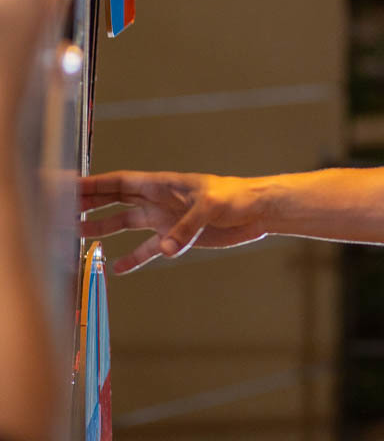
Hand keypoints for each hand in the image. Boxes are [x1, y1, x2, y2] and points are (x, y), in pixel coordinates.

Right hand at [80, 171, 267, 273]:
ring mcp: (166, 219)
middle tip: (58, 211)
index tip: (64, 187)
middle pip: (115, 200)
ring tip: (74, 236)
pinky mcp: (177, 237)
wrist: (258, 211)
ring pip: (126, 223)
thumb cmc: (237, 197)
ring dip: (102, 229)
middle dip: (87, 204)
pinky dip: (133, 258)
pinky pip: (148, 248)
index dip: (92, 184)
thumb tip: (165, 249)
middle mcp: (159, 201)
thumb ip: (186, 227)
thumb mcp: (211, 207)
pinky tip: (116, 268)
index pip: (119, 183)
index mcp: (162, 185)